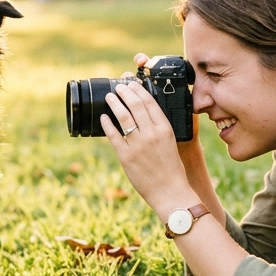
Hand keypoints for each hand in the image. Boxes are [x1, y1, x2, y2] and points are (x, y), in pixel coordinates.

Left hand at [100, 80, 195, 218]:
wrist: (170, 192)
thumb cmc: (172, 168)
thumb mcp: (171, 142)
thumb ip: (159, 128)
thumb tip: (145, 115)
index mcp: (165, 129)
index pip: (150, 102)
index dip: (138, 90)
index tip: (132, 83)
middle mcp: (151, 134)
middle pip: (135, 105)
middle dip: (125, 92)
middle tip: (119, 86)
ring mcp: (138, 145)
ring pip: (123, 116)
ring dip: (115, 103)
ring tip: (110, 97)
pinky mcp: (126, 157)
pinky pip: (114, 135)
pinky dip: (107, 124)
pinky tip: (103, 117)